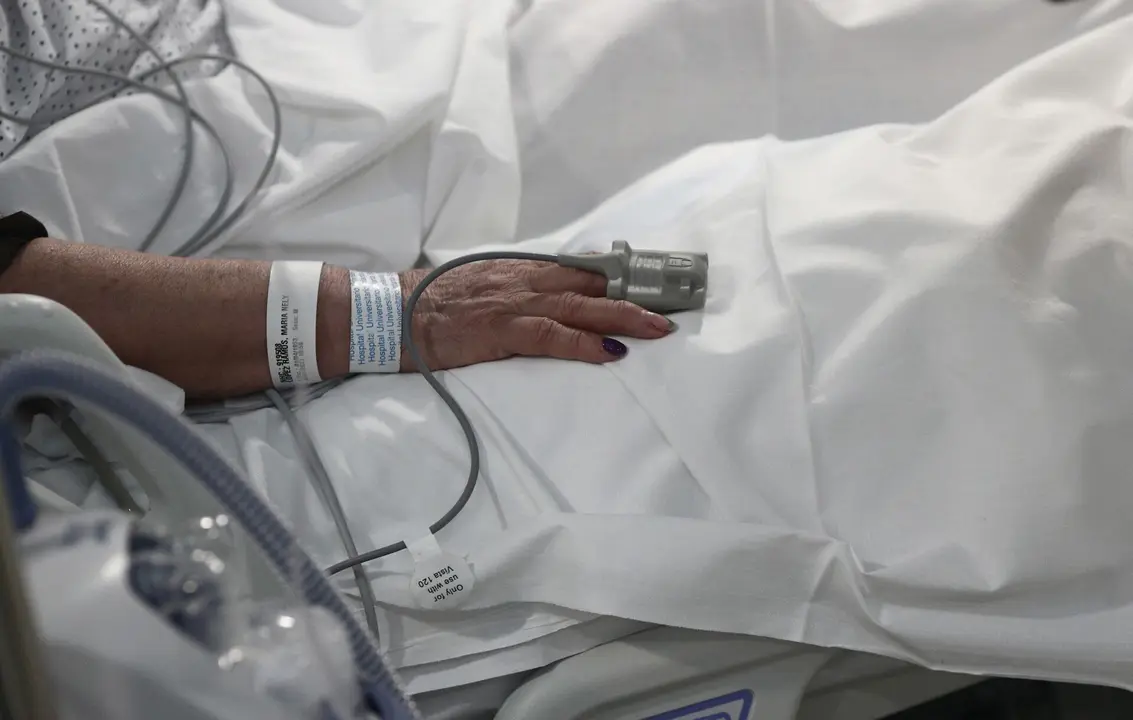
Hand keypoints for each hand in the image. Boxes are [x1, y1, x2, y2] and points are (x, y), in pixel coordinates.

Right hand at [398, 260, 674, 370]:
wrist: (395, 312)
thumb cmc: (435, 302)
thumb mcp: (483, 285)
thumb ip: (517, 287)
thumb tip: (548, 296)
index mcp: (520, 270)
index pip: (579, 270)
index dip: (617, 280)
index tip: (648, 285)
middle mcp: (525, 281)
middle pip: (591, 287)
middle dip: (633, 299)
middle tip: (668, 311)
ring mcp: (516, 304)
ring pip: (582, 309)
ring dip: (623, 320)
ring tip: (656, 331)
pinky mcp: (504, 330)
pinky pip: (552, 337)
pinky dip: (583, 345)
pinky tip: (609, 353)